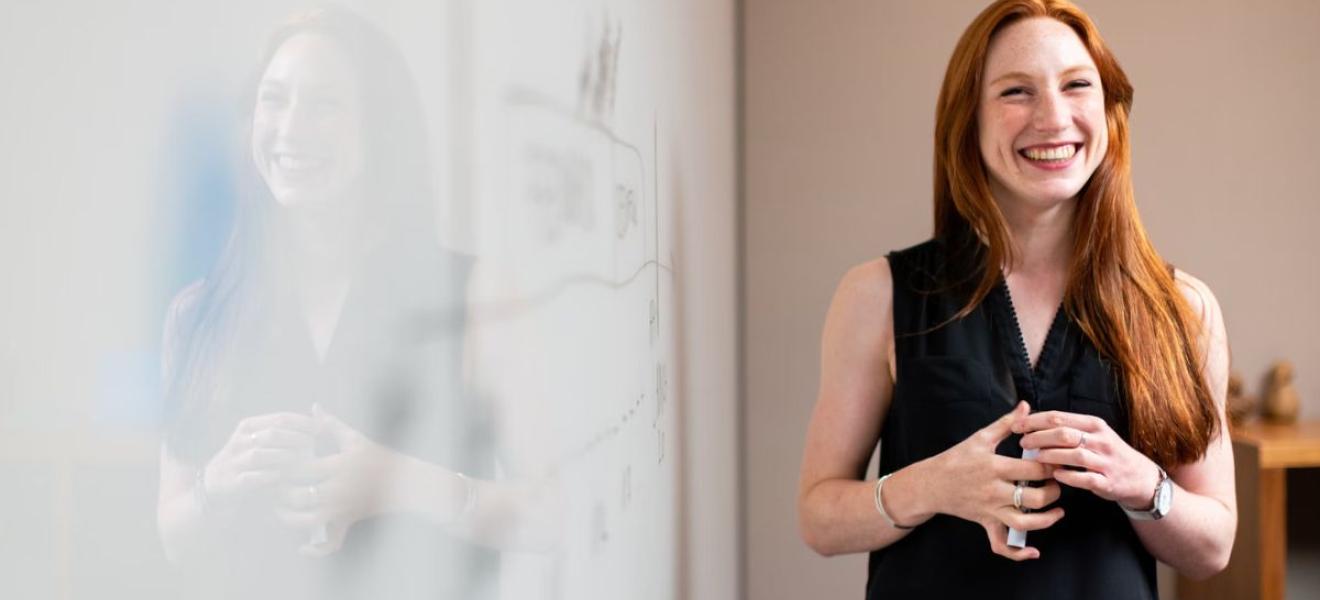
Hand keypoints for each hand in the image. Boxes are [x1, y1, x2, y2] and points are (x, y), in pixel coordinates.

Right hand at [202, 412, 317, 512]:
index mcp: (249, 426)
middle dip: (296, 439)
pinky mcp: (231, 483)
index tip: (322, 429)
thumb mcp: (260, 441)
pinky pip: (251, 478)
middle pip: (273, 434)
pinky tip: (283, 477)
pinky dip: (268, 477)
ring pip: (260, 455)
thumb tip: (320, 418)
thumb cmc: (248, 462)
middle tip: (314, 447)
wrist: (214, 486)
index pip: (281, 418)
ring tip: (302, 462)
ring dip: (284, 458)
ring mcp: (233, 462)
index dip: (304, 422)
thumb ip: (284, 430)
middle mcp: (240, 441)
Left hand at [275, 404, 402, 556]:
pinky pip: (331, 543)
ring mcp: (342, 509)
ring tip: (278, 509)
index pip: (303, 468)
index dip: (283, 466)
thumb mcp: (354, 439)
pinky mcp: (347, 522)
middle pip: (300, 496)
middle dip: (281, 493)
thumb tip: (313, 407)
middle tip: (269, 487)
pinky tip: (300, 547)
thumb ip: (330, 425)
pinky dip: (315, 550)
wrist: (402, 481)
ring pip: (308, 521)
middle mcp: (339, 489)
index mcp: (339, 466)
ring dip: (289, 518)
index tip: (272, 463)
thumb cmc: (376, 456)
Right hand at [928, 401, 1064, 560]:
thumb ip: (1006, 423)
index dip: (1052, 466)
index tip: (1060, 461)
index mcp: (994, 467)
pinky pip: (1002, 545)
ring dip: (1047, 520)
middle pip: (1035, 498)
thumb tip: (1026, 406)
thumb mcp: (980, 438)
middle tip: (1058, 482)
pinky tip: (1034, 551)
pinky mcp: (986, 523)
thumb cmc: (956, 458)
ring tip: (1058, 510)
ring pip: (1025, 523)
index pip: (1034, 470)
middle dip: (1054, 491)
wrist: (931, 484)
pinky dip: (1018, 553)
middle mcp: (994, 491)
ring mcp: (990, 510)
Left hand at [1012, 410, 1160, 510]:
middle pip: (1064, 434)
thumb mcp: (1093, 434)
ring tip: (1035, 458)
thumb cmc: (1108, 453)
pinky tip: (1055, 475)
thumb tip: (1032, 422)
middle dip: (1039, 437)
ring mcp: (1105, 461)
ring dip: (1051, 455)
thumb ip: (1068, 428)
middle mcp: (1100, 440)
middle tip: (1023, 442)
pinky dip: (1068, 476)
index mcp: (1094, 425)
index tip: (1016, 425)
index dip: (1034, 420)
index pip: (1059, 417)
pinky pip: (1085, 478)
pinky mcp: (1107, 481)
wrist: (1140, 477)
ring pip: (1074, 454)